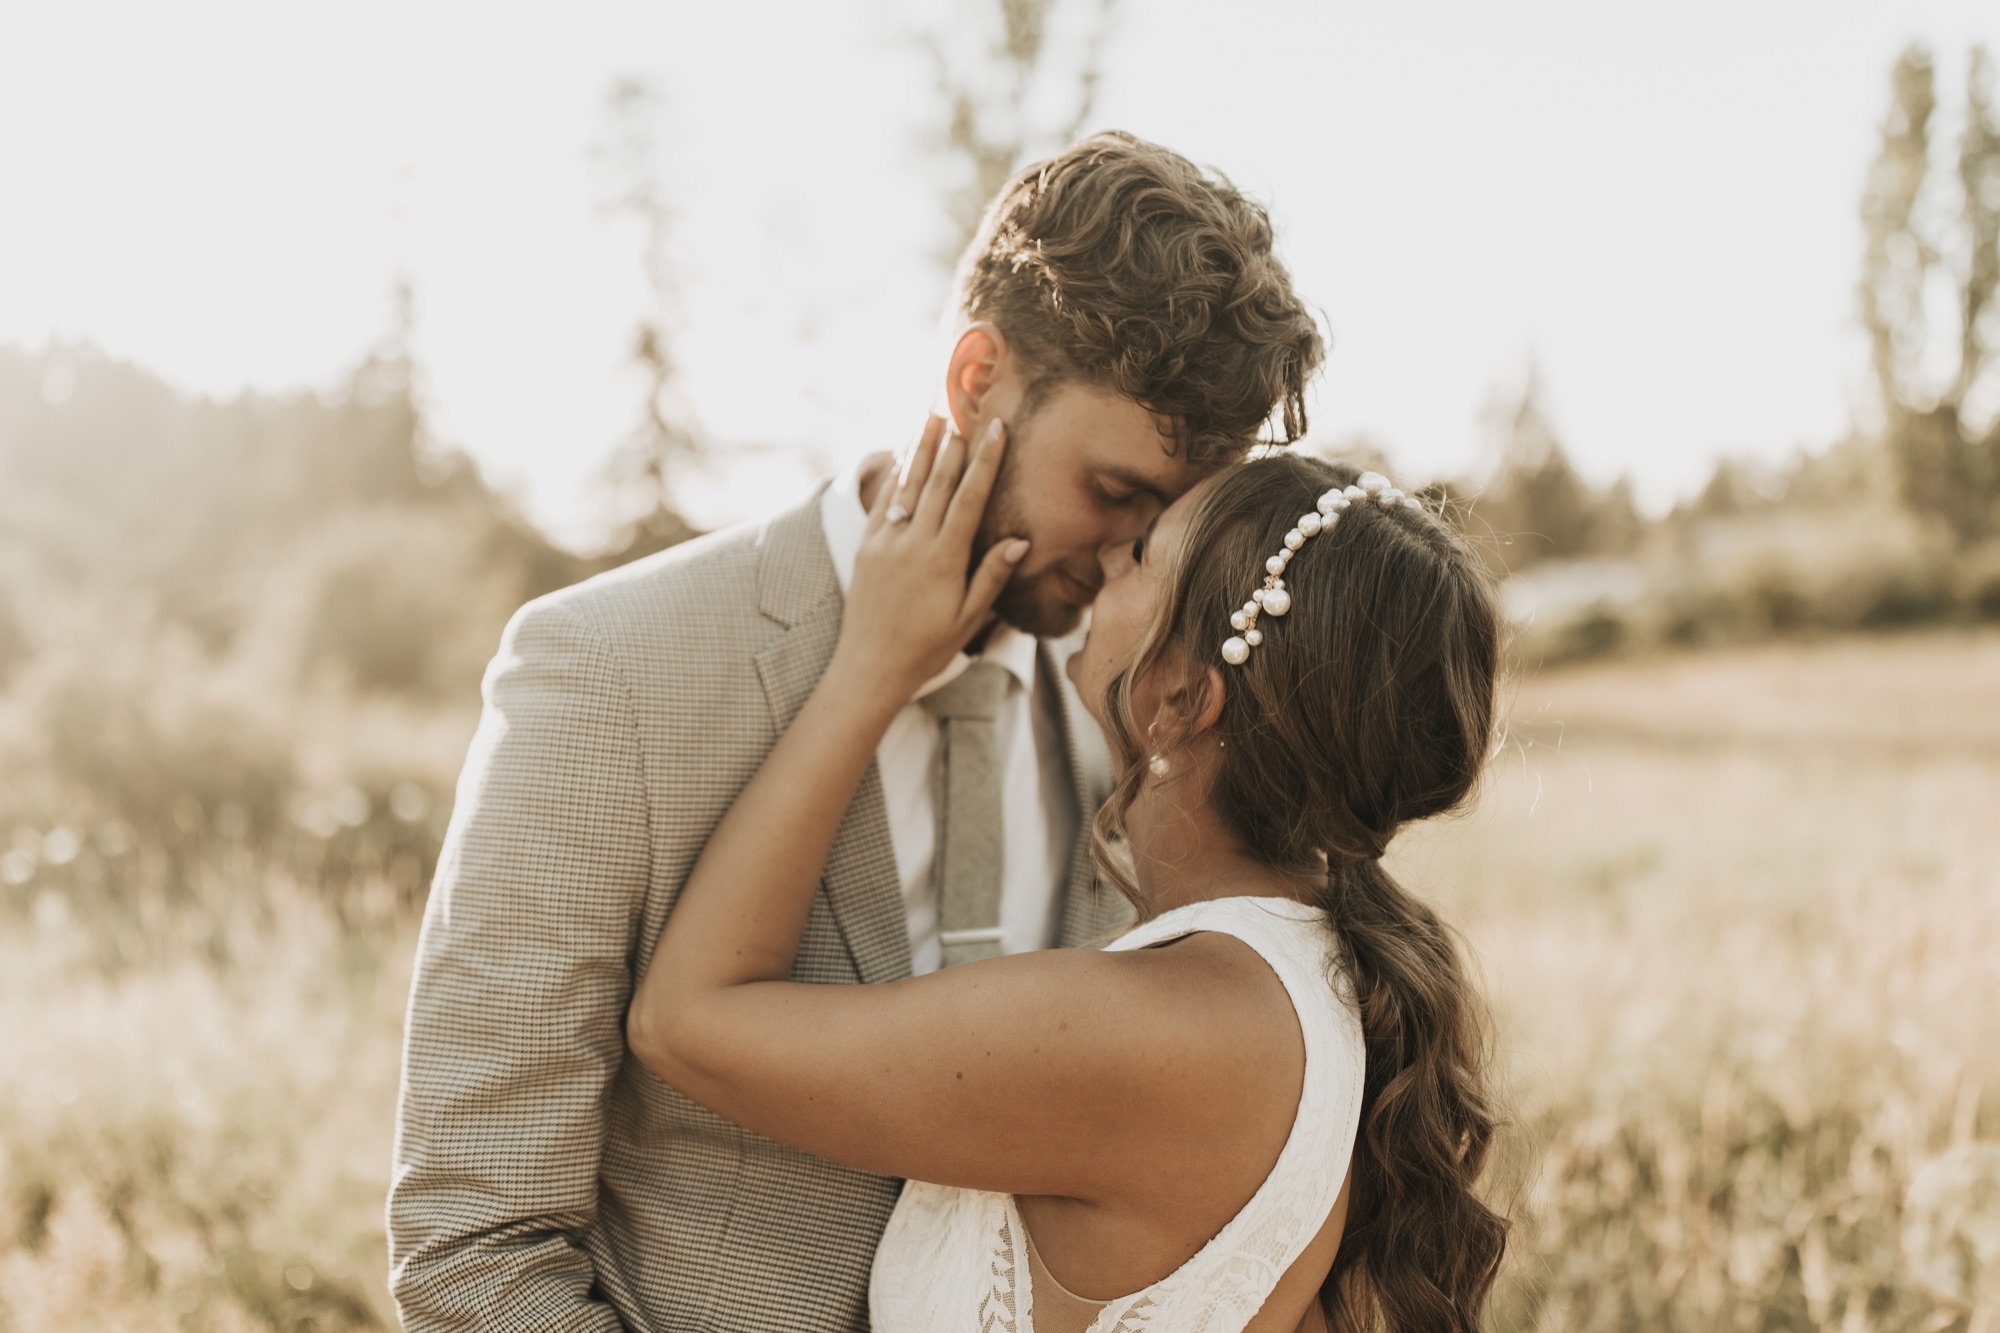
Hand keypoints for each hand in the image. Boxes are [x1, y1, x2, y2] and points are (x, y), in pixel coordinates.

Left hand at [829, 415, 1026, 706]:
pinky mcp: (866, 547)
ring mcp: (885, 542)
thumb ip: (991, 576)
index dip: (984, 461)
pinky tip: (905, 455)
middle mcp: (912, 544)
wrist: (870, 667)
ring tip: (932, 416)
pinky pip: (883, 501)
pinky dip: (896, 475)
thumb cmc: (927, 648)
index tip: (996, 430)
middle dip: (955, 444)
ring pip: (907, 485)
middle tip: (967, 410)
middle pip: (937, 482)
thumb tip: (1019, 540)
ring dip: (922, 448)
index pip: (968, 498)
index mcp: (942, 560)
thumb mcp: (967, 619)